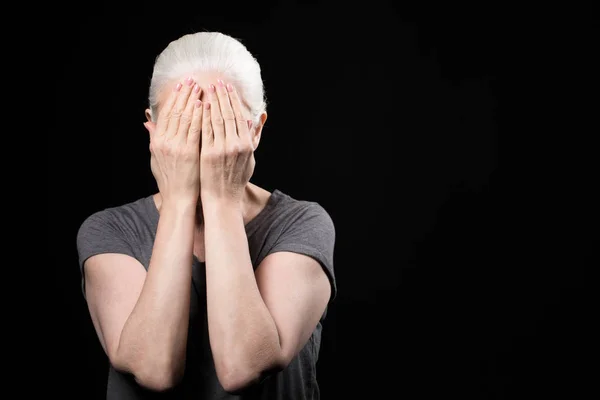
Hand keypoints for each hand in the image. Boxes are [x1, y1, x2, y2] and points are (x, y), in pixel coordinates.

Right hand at [144, 77, 202, 205]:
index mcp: (158, 142)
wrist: (179, 199)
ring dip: (193, 100)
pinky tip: (205, 105)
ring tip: (200, 87)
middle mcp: (165, 142)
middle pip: (176, 112)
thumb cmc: (170, 180)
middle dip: (185, 94)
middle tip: (192, 80)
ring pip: (186, 117)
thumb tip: (147, 122)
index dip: (174, 98)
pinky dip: (200, 116)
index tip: (181, 86)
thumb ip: (153, 139)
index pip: (166, 114)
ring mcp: (177, 147)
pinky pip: (196, 130)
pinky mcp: (190, 153)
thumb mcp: (156, 158)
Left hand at [200, 80, 254, 204]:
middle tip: (217, 82)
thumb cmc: (236, 179)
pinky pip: (205, 131)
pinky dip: (202, 117)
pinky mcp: (208, 154)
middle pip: (228, 114)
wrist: (223, 198)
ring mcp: (222, 149)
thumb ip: (253, 138)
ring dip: (212, 102)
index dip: (233, 100)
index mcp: (247, 145)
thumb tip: (257, 119)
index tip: (228, 88)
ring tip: (207, 89)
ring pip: (216, 120)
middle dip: (222, 96)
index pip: (239, 116)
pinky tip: (199, 106)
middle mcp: (236, 145)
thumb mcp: (250, 158)